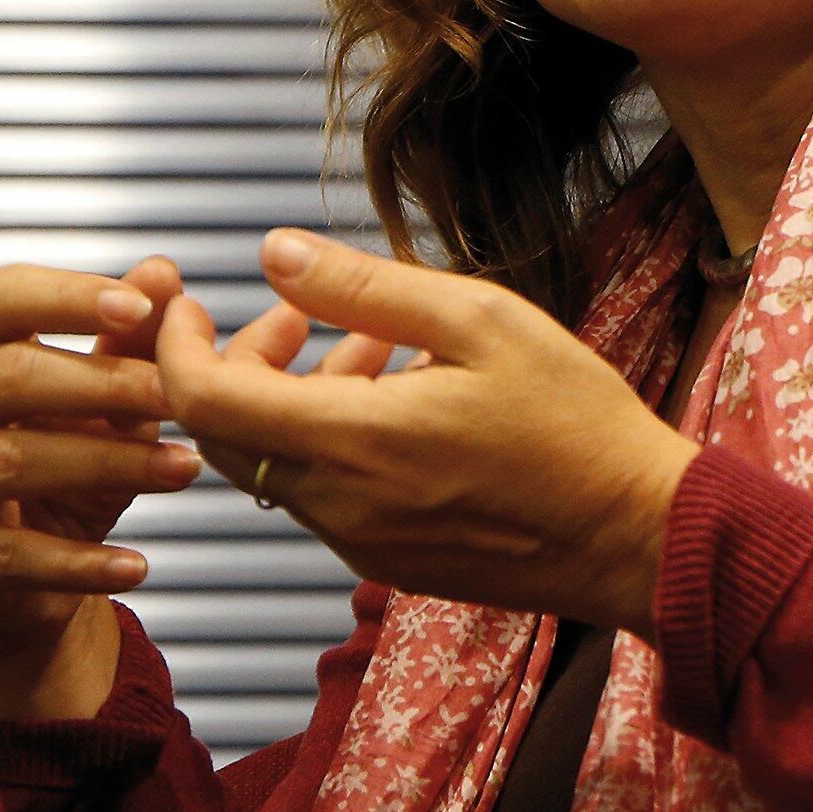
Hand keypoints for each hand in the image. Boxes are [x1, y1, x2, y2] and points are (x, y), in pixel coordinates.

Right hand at [0, 257, 206, 701]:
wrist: (27, 584)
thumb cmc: (67, 467)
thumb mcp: (107, 403)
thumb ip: (130, 341)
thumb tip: (162, 272)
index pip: (1, 299)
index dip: (69, 295)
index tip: (144, 306)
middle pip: (8, 377)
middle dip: (104, 384)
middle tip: (183, 396)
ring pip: (10, 460)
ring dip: (108, 463)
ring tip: (185, 468)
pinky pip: (10, 555)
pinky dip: (79, 562)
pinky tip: (139, 565)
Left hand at [155, 229, 700, 640]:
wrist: (636, 536)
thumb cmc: (575, 421)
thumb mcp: (482, 322)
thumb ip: (367, 287)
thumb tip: (275, 252)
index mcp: (353, 441)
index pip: (203, 402)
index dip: (175, 345)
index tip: (188, 301)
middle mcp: (338, 504)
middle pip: (225, 436)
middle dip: (242, 363)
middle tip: (302, 314)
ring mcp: (359, 541)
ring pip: (275, 464)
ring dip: (297, 398)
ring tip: (381, 343)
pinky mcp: (387, 560)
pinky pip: (323, 493)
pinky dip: (332, 438)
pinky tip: (405, 398)